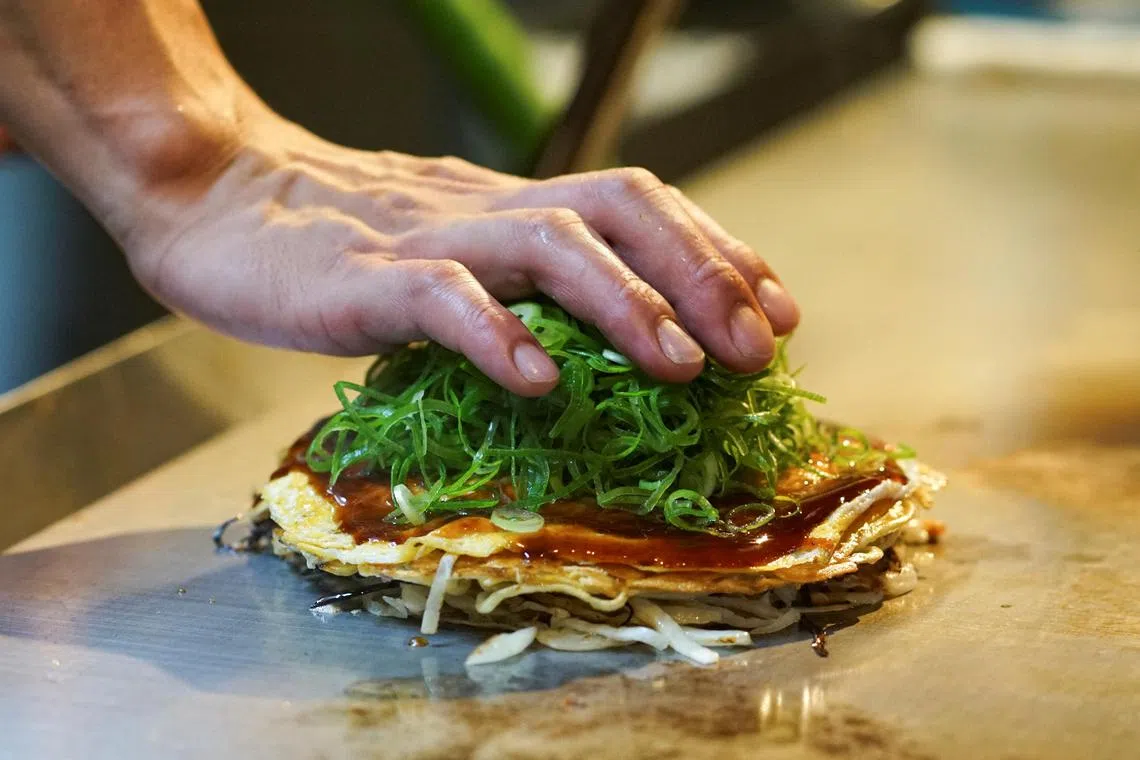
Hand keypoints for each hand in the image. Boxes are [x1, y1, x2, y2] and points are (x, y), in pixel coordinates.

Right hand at [124, 115, 799, 395]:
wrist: (218, 200)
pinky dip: (496, 336)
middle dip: (702, 275)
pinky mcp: (363, 277)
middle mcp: (488, 207)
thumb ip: (520, 283)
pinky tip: (538, 382)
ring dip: (627, 304)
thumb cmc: (340, 245)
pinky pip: (441, 300)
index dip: (718, 252)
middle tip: (758, 348)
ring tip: (682, 367)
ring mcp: (428, 237)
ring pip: (548, 246)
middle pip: (620, 209)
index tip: (778, 311)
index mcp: (514, 205)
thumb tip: (604, 342)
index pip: (640, 204)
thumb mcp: (454, 250)